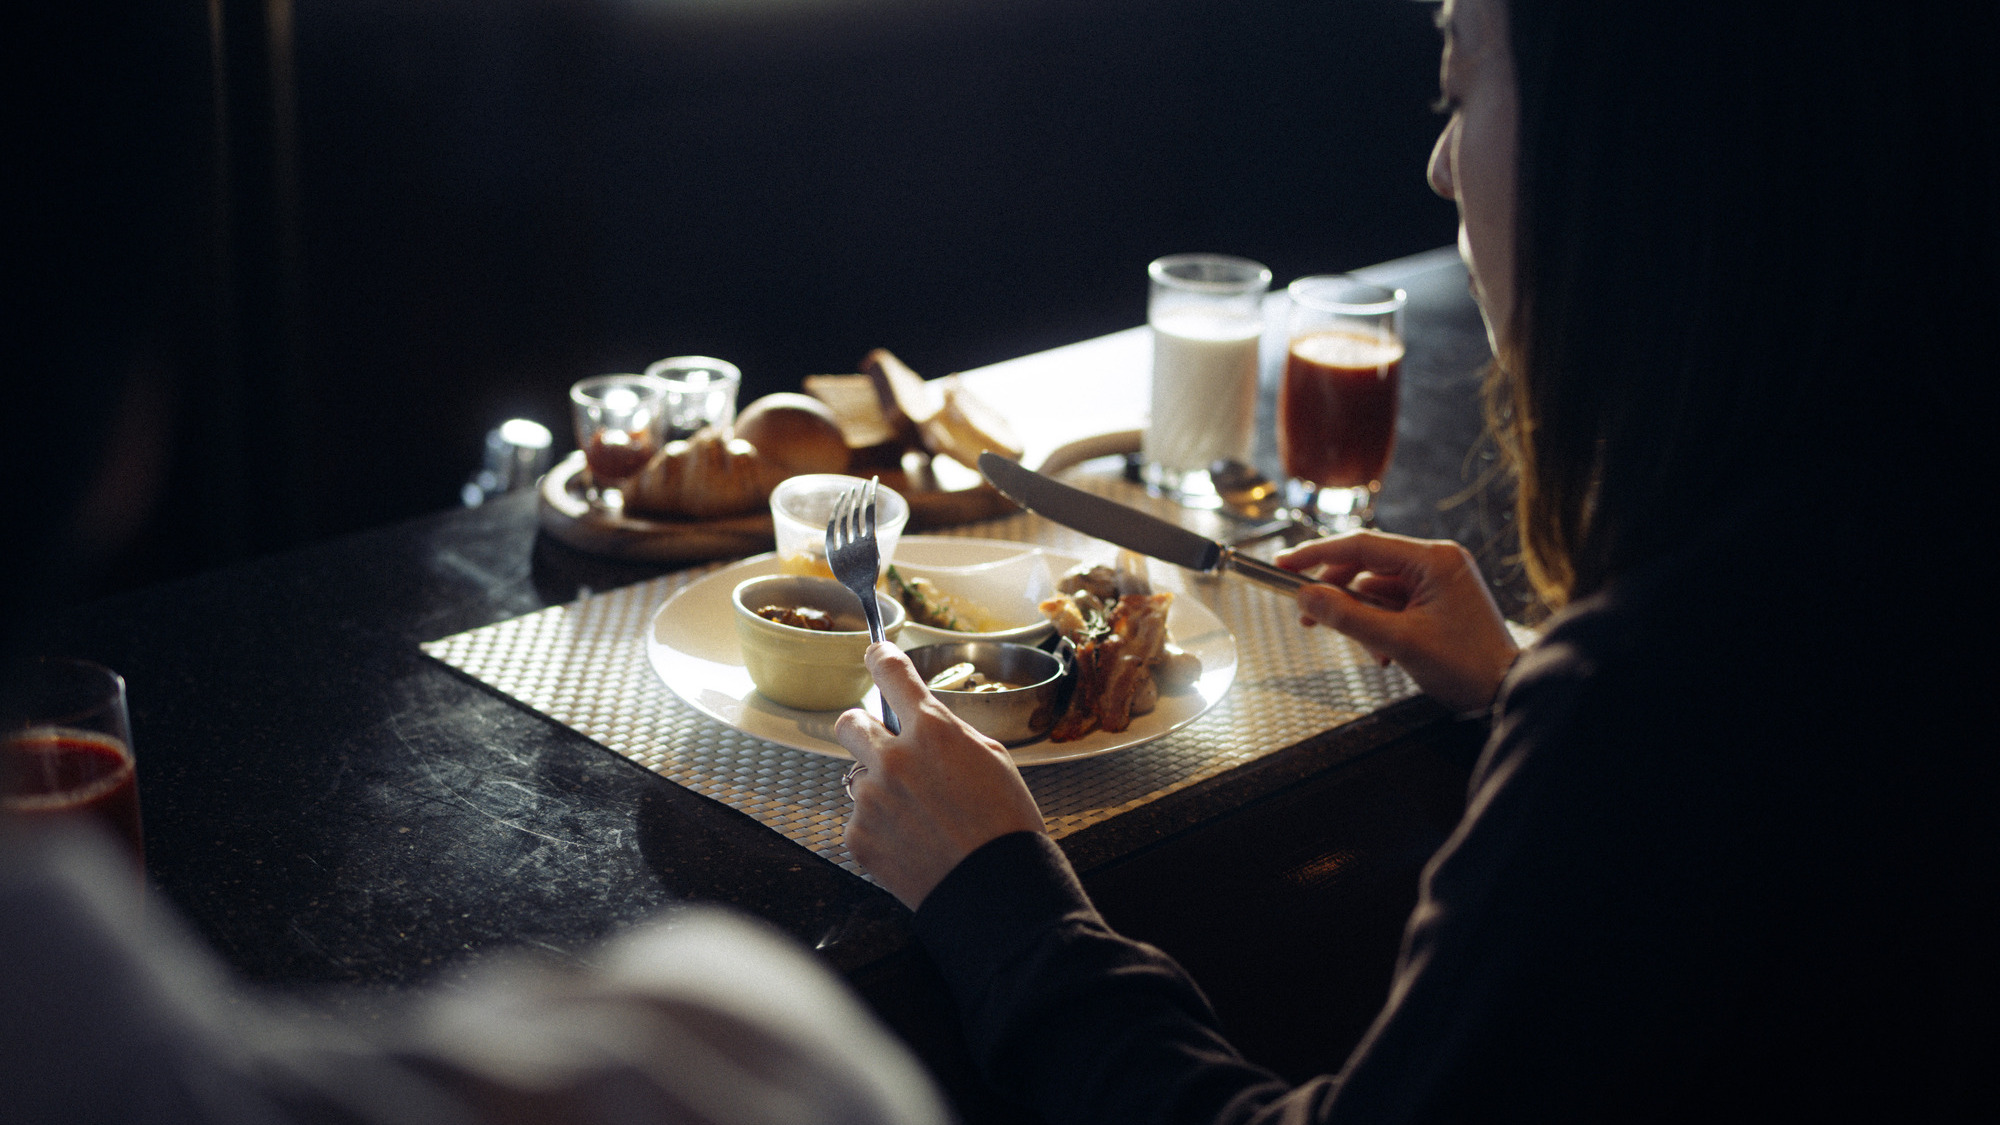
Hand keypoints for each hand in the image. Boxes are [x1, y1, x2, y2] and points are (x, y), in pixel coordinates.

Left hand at [836, 644, 1046, 909]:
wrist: (994, 889)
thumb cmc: (1005, 824)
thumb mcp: (992, 758)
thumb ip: (949, 734)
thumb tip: (926, 724)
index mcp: (932, 731)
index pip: (891, 674)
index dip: (880, 659)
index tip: (876, 655)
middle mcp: (893, 758)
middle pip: (849, 722)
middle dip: (863, 728)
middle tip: (884, 746)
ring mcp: (870, 799)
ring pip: (858, 776)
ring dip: (879, 786)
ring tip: (917, 815)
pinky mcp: (857, 836)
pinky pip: (859, 819)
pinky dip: (879, 827)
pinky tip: (911, 842)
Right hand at [1275, 531, 1519, 713]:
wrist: (1505, 692)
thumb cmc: (1466, 666)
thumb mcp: (1399, 642)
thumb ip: (1347, 617)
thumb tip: (1305, 597)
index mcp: (1433, 559)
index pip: (1362, 545)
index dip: (1317, 554)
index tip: (1284, 564)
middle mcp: (1437, 562)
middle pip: (1367, 566)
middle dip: (1337, 594)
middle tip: (1306, 614)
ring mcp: (1438, 581)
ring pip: (1377, 590)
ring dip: (1362, 619)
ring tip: (1367, 649)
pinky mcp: (1437, 601)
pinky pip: (1393, 605)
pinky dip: (1380, 626)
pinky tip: (1385, 653)